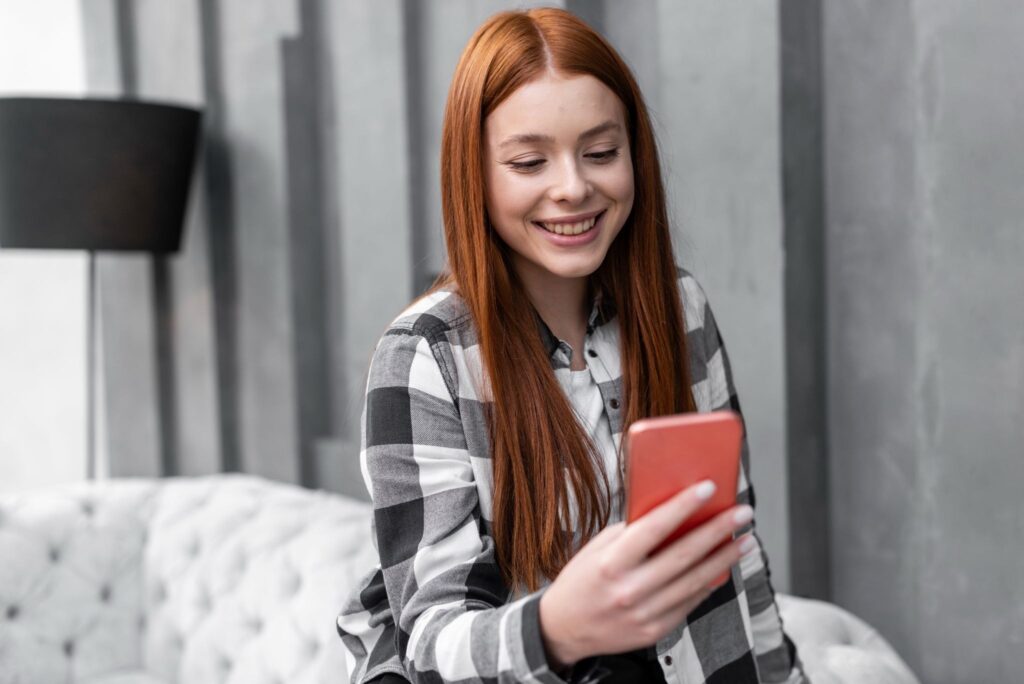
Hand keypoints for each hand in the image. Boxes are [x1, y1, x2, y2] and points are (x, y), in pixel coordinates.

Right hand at [538, 480, 754, 668]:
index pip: (654, 528)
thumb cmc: (581, 580)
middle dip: (718, 530)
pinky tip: (723, 568)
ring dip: (724, 558)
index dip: (683, 506)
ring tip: (744, 540)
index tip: (708, 488)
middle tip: (741, 514)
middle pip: (684, 555)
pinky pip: (690, 602)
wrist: (564, 628)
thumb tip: (671, 512)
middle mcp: (629, 589)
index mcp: (611, 562)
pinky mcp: (655, 630)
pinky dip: (709, 583)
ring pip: (695, 581)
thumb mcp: (598, 548)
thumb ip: (632, 533)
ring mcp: (645, 613)